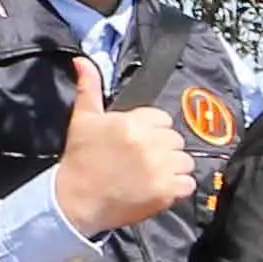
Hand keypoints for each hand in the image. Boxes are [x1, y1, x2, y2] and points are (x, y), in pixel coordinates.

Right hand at [48, 53, 196, 235]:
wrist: (74, 201)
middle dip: (162, 149)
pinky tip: (156, 189)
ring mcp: (160, 168)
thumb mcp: (83, 119)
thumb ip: (89, 87)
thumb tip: (82, 60)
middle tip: (141, 161)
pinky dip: (177, 188)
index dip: (151, 131)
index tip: (136, 143)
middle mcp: (149, 143)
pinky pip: (188, 184)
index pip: (162, 119)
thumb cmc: (80, 159)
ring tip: (149, 175)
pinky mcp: (166, 190)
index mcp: (131, 122)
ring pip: (185, 161)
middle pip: (176, 140)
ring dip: (172, 169)